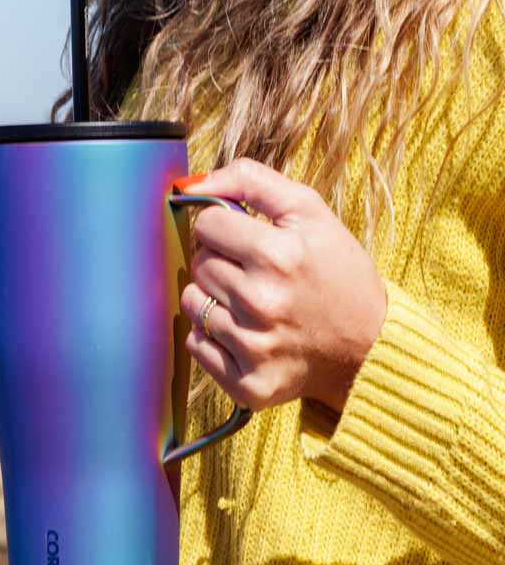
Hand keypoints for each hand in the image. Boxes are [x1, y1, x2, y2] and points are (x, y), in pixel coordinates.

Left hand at [177, 158, 387, 414]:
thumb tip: (192, 183)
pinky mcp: (247, 383)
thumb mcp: (309, 212)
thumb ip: (251, 181)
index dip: (224, 226)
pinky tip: (247, 332)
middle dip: (221, 261)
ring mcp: (252, 347)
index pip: (206, 224)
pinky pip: (195, 344)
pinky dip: (213, 336)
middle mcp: (261, 302)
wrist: (371, 348)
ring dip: (213, 297)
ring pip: (192, 302)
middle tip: (256, 272)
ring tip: (251, 302)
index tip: (247, 238)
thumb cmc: (337, 272)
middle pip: (198, 262)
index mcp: (277, 255)